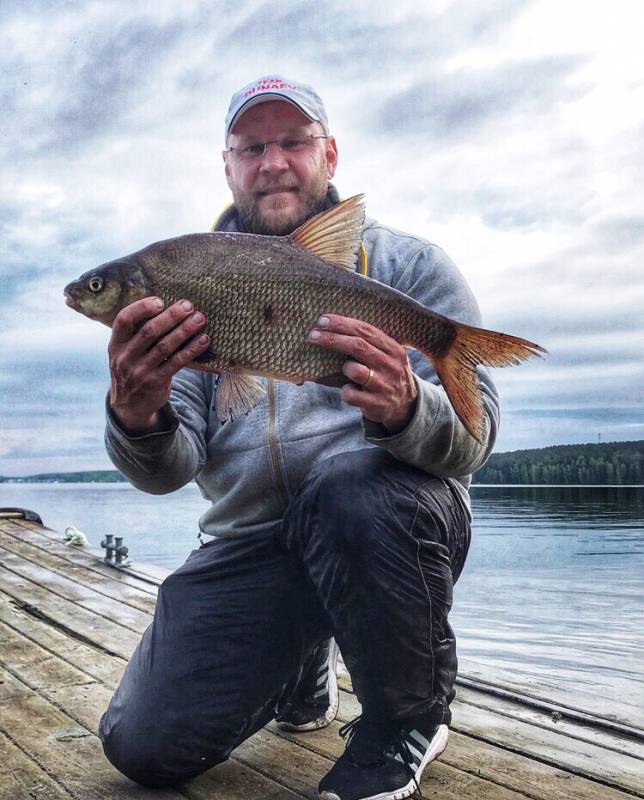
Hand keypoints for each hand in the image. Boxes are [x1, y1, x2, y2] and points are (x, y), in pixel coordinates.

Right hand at [108, 297, 209, 434]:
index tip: (160, 301)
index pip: (123, 320)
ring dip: (185, 330)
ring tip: (200, 319)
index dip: (141, 308)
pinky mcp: (156, 382)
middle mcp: (125, 357)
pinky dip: (191, 349)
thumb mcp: (124, 352)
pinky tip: (203, 340)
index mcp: (116, 344)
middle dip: (171, 316)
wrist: (129, 405)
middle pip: (150, 332)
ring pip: (166, 346)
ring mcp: (140, 371)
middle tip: (188, 306)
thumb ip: (136, 333)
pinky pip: (177, 362)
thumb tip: (165, 305)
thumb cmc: (132, 368)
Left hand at [309, 314, 417, 433]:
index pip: (366, 331)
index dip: (342, 324)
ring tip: (345, 370)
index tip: (322, 321)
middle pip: (358, 347)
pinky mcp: (378, 404)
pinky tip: (348, 391)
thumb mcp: (384, 356)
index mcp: (393, 348)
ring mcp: (386, 386)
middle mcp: (391, 365)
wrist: (405, 406)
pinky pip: (352, 395)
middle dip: (333, 339)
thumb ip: (365, 344)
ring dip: (344, 368)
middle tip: (313, 336)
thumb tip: (328, 329)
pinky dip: (345, 392)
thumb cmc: (384, 374)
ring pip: (356, 371)